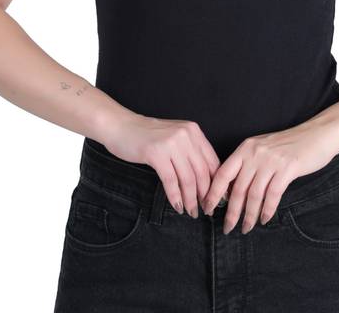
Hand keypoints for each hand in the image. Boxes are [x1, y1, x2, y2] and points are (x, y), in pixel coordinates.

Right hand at [101, 112, 220, 218]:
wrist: (120, 125)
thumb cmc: (147, 135)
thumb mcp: (175, 138)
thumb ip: (190, 152)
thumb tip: (205, 180)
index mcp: (193, 131)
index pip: (212, 161)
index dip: (217, 183)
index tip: (218, 199)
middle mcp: (186, 135)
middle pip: (202, 172)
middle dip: (205, 195)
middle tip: (206, 210)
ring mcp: (171, 143)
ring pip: (188, 179)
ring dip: (191, 200)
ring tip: (192, 212)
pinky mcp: (156, 153)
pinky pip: (171, 181)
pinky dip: (175, 196)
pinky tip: (177, 206)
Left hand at [201, 120, 338, 234]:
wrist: (316, 134)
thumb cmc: (288, 145)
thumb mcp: (262, 149)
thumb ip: (247, 164)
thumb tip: (231, 191)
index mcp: (245, 148)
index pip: (223, 173)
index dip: (213, 193)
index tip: (208, 209)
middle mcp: (255, 153)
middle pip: (237, 188)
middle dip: (231, 212)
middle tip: (227, 228)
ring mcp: (271, 160)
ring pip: (254, 194)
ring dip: (249, 215)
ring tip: (246, 228)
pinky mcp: (287, 168)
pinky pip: (273, 194)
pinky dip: (267, 210)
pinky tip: (265, 219)